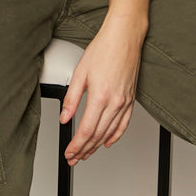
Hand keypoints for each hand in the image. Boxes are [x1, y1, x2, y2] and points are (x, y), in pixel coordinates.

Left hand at [58, 15, 144, 164]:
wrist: (124, 36)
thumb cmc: (104, 49)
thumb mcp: (80, 72)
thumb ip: (71, 98)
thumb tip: (65, 117)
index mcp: (100, 96)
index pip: (86, 130)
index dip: (76, 145)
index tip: (69, 152)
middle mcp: (115, 102)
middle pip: (98, 135)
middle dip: (84, 150)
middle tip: (74, 158)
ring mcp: (125, 102)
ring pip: (110, 133)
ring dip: (97, 146)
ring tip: (86, 154)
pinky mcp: (130, 99)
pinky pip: (124, 124)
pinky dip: (115, 136)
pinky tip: (108, 142)